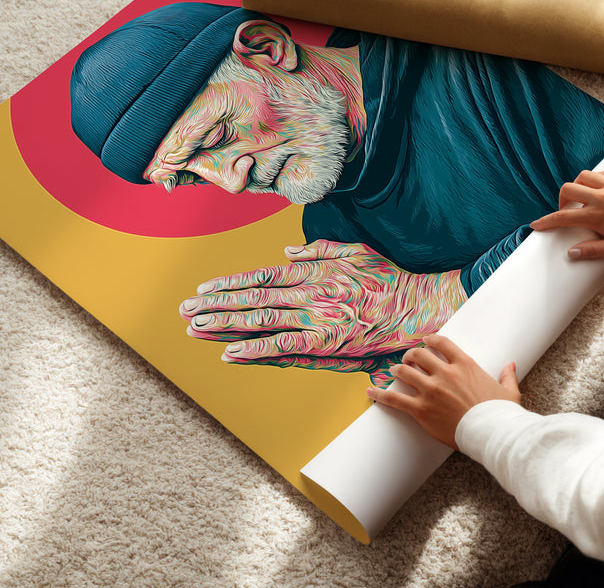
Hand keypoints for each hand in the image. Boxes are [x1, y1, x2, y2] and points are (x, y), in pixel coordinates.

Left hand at [180, 240, 466, 379]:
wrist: (417, 306)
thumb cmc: (389, 278)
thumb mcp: (354, 252)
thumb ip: (318, 251)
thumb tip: (287, 252)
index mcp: (314, 270)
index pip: (263, 276)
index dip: (231, 284)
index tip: (205, 290)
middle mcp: (309, 292)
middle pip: (254, 297)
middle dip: (217, 305)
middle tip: (186, 311)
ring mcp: (316, 317)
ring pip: (261, 320)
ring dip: (225, 325)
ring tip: (196, 328)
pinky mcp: (327, 342)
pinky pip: (283, 347)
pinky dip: (254, 350)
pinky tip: (230, 352)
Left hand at [367, 335, 519, 448]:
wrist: (492, 433)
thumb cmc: (501, 414)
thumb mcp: (508, 392)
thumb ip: (507, 376)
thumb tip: (511, 365)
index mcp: (465, 365)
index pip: (442, 343)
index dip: (430, 340)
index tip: (425, 341)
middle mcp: (445, 373)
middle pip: (419, 355)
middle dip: (411, 355)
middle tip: (408, 359)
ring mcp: (431, 390)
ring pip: (405, 372)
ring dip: (397, 370)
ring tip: (394, 371)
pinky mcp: (421, 409)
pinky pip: (395, 399)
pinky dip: (380, 394)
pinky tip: (370, 391)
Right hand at [530, 168, 603, 258]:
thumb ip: (594, 250)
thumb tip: (571, 252)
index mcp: (597, 215)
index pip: (563, 218)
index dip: (546, 221)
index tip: (536, 225)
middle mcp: (600, 196)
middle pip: (567, 190)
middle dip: (561, 200)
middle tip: (567, 210)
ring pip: (581, 177)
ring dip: (577, 187)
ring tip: (583, 198)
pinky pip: (599, 172)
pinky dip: (594, 180)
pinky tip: (600, 189)